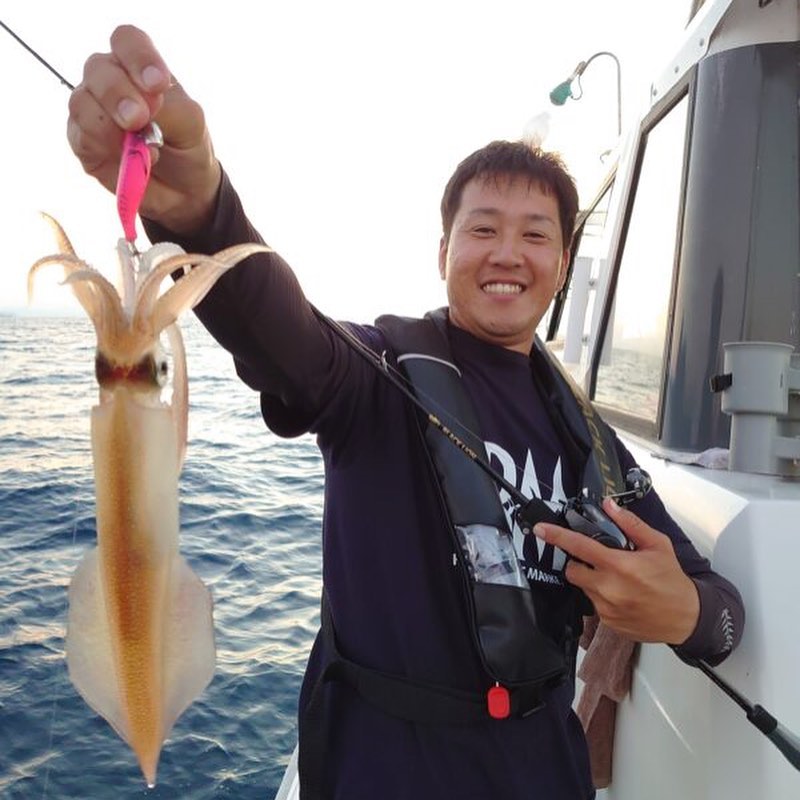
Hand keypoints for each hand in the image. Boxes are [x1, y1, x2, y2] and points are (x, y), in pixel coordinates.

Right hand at [67, 25, 220, 233]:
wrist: (185, 190)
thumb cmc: (187, 146)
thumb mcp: (191, 123)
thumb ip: (169, 107)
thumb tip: (139, 106)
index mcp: (138, 68)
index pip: (127, 41)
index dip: (138, 57)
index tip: (157, 84)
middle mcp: (110, 82)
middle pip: (98, 68)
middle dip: (119, 93)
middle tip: (140, 118)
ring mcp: (92, 111)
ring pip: (82, 101)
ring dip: (110, 123)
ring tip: (142, 145)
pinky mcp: (83, 143)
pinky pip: (81, 135)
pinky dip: (105, 146)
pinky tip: (128, 158)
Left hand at [534, 498, 699, 643]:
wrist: (687, 618)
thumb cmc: (672, 580)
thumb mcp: (657, 545)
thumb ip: (630, 524)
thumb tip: (609, 506)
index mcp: (618, 565)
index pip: (579, 546)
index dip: (556, 536)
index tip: (540, 529)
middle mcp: (608, 588)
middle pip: (572, 570)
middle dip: (580, 563)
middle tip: (600, 562)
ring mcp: (606, 609)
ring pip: (583, 588)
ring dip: (592, 581)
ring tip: (617, 581)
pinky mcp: (608, 623)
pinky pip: (594, 605)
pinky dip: (602, 598)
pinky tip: (622, 596)